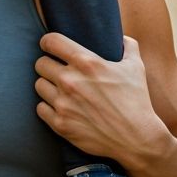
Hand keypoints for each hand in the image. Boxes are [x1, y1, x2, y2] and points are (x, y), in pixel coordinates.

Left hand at [34, 34, 168, 165]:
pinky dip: (48, 107)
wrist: (137, 138)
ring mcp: (63, 103)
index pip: (50, 41)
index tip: (51, 46)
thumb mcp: (136, 67)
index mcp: (86, 62)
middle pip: (40, 63)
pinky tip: (60, 107)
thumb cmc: (137, 100)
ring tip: (59, 90)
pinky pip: (40, 108)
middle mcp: (70, 80)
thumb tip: (120, 37)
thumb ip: (127, 46)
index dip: (48, 42)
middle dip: (48, 64)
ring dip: (48, 86)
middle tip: (57, 70)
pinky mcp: (60, 124)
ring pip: (39, 85)